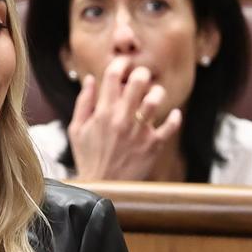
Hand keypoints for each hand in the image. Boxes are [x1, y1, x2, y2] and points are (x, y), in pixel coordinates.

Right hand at [66, 57, 182, 180]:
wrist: (102, 188)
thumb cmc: (88, 157)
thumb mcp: (77, 130)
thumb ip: (83, 103)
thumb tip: (89, 79)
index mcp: (102, 113)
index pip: (113, 75)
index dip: (120, 64)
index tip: (123, 65)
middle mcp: (122, 119)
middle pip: (138, 81)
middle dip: (141, 74)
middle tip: (141, 78)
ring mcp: (139, 132)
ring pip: (155, 99)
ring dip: (156, 93)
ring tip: (153, 97)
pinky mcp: (153, 145)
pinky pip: (170, 126)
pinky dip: (174, 118)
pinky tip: (172, 115)